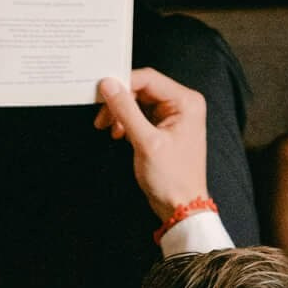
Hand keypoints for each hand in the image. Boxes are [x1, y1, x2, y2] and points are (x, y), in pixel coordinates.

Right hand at [96, 68, 209, 224]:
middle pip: (142, 89)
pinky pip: (141, 114)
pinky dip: (127, 122)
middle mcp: (182, 104)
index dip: (123, 84)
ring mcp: (174, 115)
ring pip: (138, 102)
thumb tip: (109, 85)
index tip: (102, 92)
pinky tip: (119, 133)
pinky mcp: (164, 126)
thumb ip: (126, 110)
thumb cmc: (173, 178)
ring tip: (109, 128)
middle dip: (119, 102)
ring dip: (121, 113)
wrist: (181, 207)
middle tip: (102, 115)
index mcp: (186, 102)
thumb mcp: (146, 142)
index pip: (148, 79)